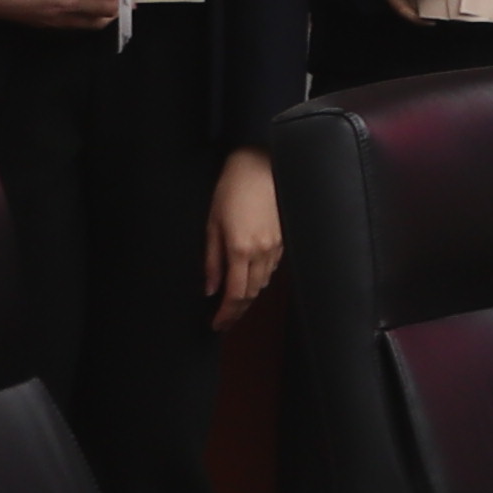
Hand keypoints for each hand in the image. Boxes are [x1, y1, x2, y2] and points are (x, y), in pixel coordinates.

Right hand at [0, 0, 125, 30]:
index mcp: (67, 2)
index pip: (105, 9)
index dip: (121, 3)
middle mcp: (59, 17)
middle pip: (95, 23)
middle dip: (109, 13)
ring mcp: (44, 22)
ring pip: (77, 25)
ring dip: (91, 15)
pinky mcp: (32, 20)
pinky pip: (61, 23)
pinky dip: (72, 14)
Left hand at [204, 149, 279, 320]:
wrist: (259, 168)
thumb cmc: (231, 192)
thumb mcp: (211, 226)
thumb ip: (211, 261)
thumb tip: (210, 289)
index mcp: (240, 250)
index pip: (235, 294)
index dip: (226, 314)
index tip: (217, 325)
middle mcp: (262, 252)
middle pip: (252, 293)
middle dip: (237, 311)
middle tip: (223, 321)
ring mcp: (275, 246)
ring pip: (263, 283)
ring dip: (248, 297)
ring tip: (233, 304)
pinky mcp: (282, 240)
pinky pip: (271, 269)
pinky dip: (259, 280)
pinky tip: (248, 279)